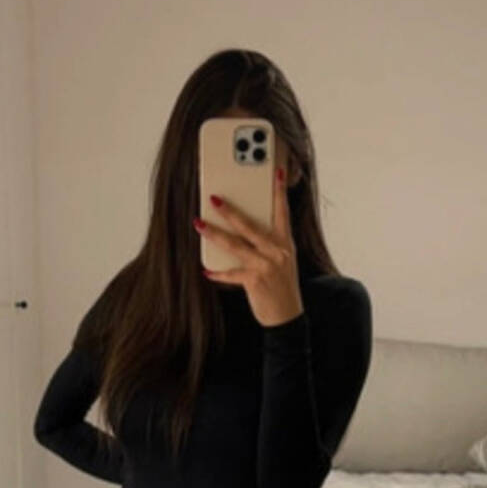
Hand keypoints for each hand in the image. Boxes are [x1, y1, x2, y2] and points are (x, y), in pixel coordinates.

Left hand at [195, 165, 303, 327]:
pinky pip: (231, 273)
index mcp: (284, 243)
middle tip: (213, 198)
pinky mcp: (255, 281)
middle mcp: (277, 251)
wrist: (287, 316)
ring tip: (199, 224)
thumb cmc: (281, 286)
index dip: (279, 191)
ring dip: (214, 233)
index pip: (282, 211)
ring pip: (235, 245)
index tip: (275, 170)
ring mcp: (266, 265)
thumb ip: (267, 244)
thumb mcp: (282, 261)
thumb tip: (240, 230)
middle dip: (230, 211)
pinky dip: (218, 272)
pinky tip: (206, 269)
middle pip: (249, 225)